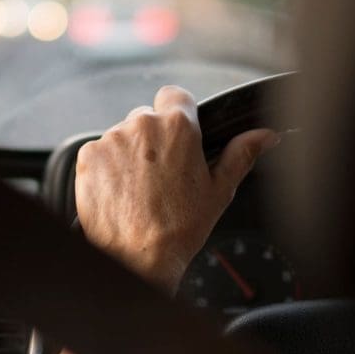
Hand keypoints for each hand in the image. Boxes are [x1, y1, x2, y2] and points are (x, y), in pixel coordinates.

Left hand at [75, 85, 280, 292]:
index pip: (175, 96)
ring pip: (122, 136)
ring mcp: (111, 139)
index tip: (178, 137)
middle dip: (154, 140)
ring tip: (140, 189)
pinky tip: (121, 193)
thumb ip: (242, 154)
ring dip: (129, 154)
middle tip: (162, 175)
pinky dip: (108, 168)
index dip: (178, 115)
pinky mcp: (88, 156)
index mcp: (178, 127)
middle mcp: (142, 125)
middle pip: (147, 118)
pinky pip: (100, 152)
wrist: (138, 257)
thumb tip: (266, 136)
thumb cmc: (180, 227)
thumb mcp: (219, 190)